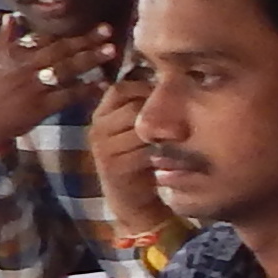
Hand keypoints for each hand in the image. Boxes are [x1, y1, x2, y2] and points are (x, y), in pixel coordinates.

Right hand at [0, 19, 111, 150]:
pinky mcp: (41, 107)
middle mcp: (24, 67)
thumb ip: (3, 38)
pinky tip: (102, 85)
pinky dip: (86, 90)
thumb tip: (13, 16)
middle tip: (108, 31)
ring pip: (66, 70)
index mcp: (12, 53)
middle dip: (85, 40)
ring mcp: (34, 87)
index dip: (67, 30)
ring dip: (89, 60)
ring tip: (111, 51)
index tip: (89, 22)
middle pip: (59, 50)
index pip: (44, 37)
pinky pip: (68, 96)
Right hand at [89, 79, 172, 245]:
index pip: (120, 88)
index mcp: (101, 114)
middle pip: (133, 107)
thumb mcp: (138, 129)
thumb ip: (144, 108)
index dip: (146, 89)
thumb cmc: (139, 158)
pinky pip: (142, 152)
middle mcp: (97, 129)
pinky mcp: (113, 168)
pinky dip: (161, 153)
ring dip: (163, 134)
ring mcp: (102, 149)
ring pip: (139, 129)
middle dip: (160, 113)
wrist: (131, 199)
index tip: (168, 100)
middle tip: (181, 122)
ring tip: (180, 138)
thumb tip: (171, 78)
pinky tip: (171, 156)